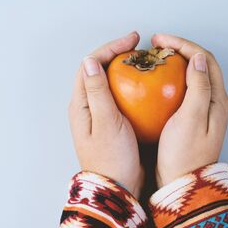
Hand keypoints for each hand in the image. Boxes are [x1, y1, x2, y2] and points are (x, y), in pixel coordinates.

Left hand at [68, 32, 143, 198]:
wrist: (117, 186)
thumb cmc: (111, 158)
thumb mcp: (106, 122)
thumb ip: (98, 91)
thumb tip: (91, 61)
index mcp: (81, 104)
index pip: (91, 65)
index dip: (111, 48)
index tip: (132, 41)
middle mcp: (88, 106)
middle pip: (99, 70)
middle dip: (117, 53)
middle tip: (138, 45)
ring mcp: (100, 113)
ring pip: (110, 81)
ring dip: (124, 67)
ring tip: (142, 60)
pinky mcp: (113, 121)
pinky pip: (120, 96)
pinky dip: (131, 85)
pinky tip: (146, 85)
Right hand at [152, 33, 227, 187]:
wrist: (182, 183)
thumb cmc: (184, 155)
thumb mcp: (191, 118)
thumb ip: (198, 87)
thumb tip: (198, 58)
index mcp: (217, 100)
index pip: (205, 60)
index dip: (183, 45)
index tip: (160, 41)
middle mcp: (214, 102)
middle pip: (201, 64)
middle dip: (180, 49)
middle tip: (157, 44)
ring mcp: (204, 109)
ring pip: (194, 75)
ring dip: (177, 62)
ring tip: (157, 57)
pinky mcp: (192, 117)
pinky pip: (186, 89)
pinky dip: (173, 79)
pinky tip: (157, 81)